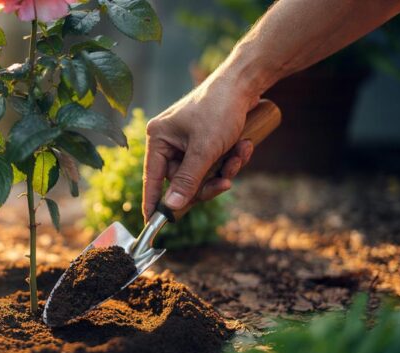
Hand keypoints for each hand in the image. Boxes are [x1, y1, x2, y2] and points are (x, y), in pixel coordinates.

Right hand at [142, 74, 258, 219]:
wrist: (247, 82)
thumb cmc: (220, 108)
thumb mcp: (204, 149)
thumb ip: (187, 180)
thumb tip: (172, 207)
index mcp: (159, 138)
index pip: (152, 177)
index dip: (154, 201)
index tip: (152, 223)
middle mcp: (170, 140)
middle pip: (183, 180)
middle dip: (209, 181)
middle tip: (226, 182)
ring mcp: (188, 141)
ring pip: (203, 173)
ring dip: (225, 169)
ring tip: (241, 153)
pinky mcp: (206, 140)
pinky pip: (214, 162)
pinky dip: (230, 159)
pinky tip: (244, 146)